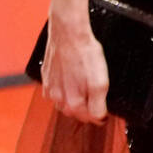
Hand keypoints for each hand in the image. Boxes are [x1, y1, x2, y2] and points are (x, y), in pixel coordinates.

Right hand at [41, 10, 108, 124]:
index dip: (101, 114)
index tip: (106, 109)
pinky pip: (55, 90)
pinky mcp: (47, 77)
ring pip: (64, 103)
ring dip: (74, 100)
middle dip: (87, 109)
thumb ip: (99, 105)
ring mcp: (51, 88)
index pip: (90, 119)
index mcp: (73, 103)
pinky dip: (63, 89)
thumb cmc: (85, 53)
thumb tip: (100, 118)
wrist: (69, 33)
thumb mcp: (100, 82)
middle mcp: (59, 99)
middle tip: (96, 97)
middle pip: (76, 113)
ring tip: (84, 88)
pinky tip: (70, 80)